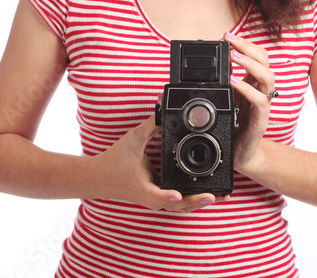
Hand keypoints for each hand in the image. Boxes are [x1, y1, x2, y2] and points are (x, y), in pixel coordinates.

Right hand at [92, 115, 228, 212]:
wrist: (98, 178)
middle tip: (215, 196)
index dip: (168, 196)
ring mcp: (155, 201)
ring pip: (180, 208)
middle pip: (178, 205)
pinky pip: (177, 204)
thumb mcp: (134, 138)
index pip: (159, 195)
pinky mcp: (157, 199)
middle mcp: (152, 198)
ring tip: (219, 196)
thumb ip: (152, 124)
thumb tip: (165, 110)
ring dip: (198, 203)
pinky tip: (205, 196)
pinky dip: (191, 201)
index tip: (177, 194)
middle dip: (197, 201)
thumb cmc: (114, 161)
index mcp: (144, 187)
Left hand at [224, 32, 274, 171]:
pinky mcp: (260, 120)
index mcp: (253, 83)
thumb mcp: (227, 99)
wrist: (240, 153)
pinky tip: (233, 82)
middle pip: (265, 61)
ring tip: (233, 57)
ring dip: (250, 64)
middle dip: (247, 47)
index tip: (228, 35)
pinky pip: (260, 101)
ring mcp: (262, 105)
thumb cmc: (234, 125)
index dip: (246, 43)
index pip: (258, 56)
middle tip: (230, 40)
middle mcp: (260, 91)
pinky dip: (247, 89)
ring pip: (267, 77)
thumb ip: (224, 82)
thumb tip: (212, 64)